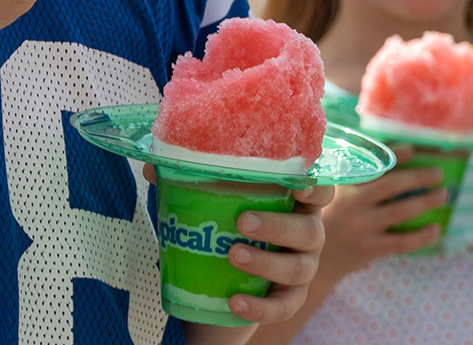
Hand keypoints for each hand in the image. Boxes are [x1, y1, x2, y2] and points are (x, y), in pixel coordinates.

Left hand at [144, 167, 332, 325]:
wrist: (218, 283)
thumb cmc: (223, 225)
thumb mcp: (207, 201)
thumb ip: (186, 179)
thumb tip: (153, 166)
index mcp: (293, 202)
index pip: (318, 191)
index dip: (315, 187)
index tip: (298, 185)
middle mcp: (306, 234)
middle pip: (309, 229)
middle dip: (278, 225)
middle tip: (243, 222)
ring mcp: (301, 268)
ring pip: (298, 268)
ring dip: (267, 262)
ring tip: (233, 256)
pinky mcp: (289, 299)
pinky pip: (283, 306)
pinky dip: (261, 306)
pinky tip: (236, 302)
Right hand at [317, 161, 449, 279]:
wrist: (314, 261)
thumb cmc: (325, 220)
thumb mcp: (328, 194)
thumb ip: (348, 177)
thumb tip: (383, 157)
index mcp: (342, 186)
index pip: (371, 164)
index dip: (393, 155)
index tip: (413, 149)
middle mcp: (352, 204)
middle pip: (392, 186)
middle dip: (418, 177)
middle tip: (438, 173)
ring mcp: (363, 228)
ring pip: (401, 211)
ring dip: (426, 202)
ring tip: (443, 195)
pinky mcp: (370, 249)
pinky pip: (402, 241)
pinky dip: (422, 235)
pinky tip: (436, 228)